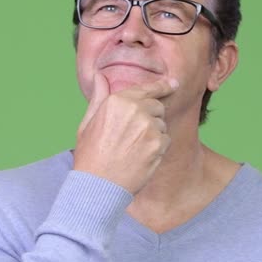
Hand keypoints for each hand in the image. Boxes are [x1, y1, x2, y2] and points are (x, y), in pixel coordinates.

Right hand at [74, 72, 173, 194]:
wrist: (99, 185)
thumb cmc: (90, 156)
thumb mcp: (88, 123)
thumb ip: (98, 97)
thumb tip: (100, 76)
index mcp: (117, 101)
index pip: (146, 88)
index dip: (162, 85)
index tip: (174, 83)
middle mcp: (135, 109)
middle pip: (157, 106)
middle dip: (152, 116)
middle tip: (136, 135)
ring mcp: (148, 126)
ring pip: (162, 124)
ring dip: (153, 133)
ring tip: (133, 149)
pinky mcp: (158, 143)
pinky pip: (166, 140)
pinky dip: (158, 148)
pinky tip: (141, 157)